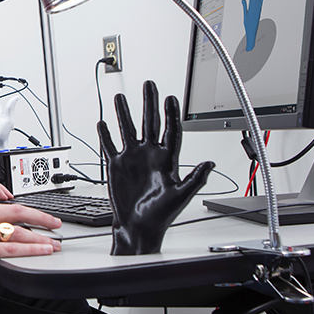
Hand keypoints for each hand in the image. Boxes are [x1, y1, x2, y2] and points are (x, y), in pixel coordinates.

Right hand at [0, 202, 59, 288]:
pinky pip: (11, 248)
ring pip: (17, 231)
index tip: (41, 216)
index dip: (28, 211)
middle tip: (55, 223)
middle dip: (41, 218)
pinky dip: (31, 249)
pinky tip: (42, 251)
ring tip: (53, 243)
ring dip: (40, 238)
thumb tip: (2, 235)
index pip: (7, 207)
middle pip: (17, 212)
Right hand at [98, 80, 213, 254]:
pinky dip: (106, 134)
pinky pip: (110, 146)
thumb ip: (195, 179)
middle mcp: (150, 155)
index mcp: (167, 160)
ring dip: (124, 113)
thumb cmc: (160, 216)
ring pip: (128, 129)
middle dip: (150, 103)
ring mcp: (133, 159)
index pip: (170, 130)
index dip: (171, 114)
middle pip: (150, 122)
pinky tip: (103, 123)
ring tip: (120, 97)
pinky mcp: (117, 166)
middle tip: (149, 85)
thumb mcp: (181, 196)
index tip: (171, 97)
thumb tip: (209, 164)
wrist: (138, 228)